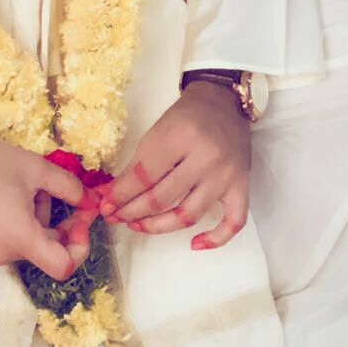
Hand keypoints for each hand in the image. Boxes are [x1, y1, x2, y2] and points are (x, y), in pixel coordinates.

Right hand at [0, 120, 90, 279]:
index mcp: (19, 237)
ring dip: (27, 223)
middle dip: (50, 223)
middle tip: (42, 190)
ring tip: (15, 189)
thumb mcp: (35, 167)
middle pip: (40, 250)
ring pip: (19, 245)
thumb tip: (90, 202)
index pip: (62, 267)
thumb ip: (71, 187)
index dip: (79, 247)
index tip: (78, 221)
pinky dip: (5, 227)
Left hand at [99, 82, 250, 249]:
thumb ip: (137, 165)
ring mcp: (226, 174)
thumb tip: (112, 196)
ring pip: (189, 215)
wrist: (223, 102)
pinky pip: (233, 222)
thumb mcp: (157, 131)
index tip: (105, 205)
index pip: (144, 176)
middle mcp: (206, 157)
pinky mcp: (242, 186)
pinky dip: (215, 239)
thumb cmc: (186, 115)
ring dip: (158, 227)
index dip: (121, 195)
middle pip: (162, 198)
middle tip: (116, 217)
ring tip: (138, 226)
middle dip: (132, 211)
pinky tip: (193, 244)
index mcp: (181, 136)